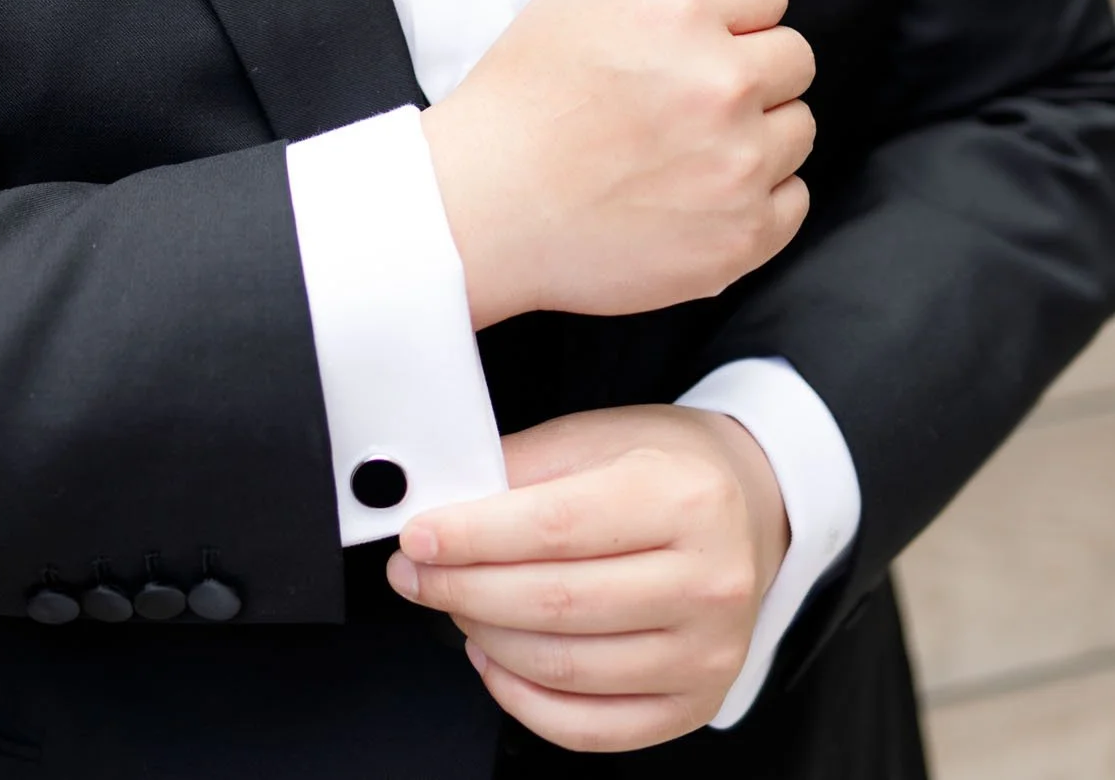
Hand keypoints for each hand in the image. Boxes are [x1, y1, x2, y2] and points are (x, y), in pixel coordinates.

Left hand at [386, 405, 789, 754]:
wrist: (749, 505)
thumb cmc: (669, 468)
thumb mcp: (597, 437)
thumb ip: (520, 468)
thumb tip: (442, 504)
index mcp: (684, 499)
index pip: (556, 527)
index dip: (474, 537)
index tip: (419, 537)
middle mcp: (708, 581)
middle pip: (556, 603)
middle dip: (464, 590)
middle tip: (415, 574)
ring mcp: (707, 652)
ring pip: (566, 669)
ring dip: (487, 641)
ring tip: (455, 606)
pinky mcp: (695, 703)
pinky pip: (593, 727)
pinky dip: (526, 701)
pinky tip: (495, 661)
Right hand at [420, 0, 813, 325]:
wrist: (485, 206)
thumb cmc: (524, 97)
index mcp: (681, 12)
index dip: (730, 12)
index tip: (692, 42)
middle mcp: (722, 84)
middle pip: (794, 58)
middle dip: (749, 68)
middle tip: (683, 96)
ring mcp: (737, 165)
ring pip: (798, 129)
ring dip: (756, 132)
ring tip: (683, 148)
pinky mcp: (742, 236)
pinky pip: (793, 200)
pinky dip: (756, 196)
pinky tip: (696, 192)